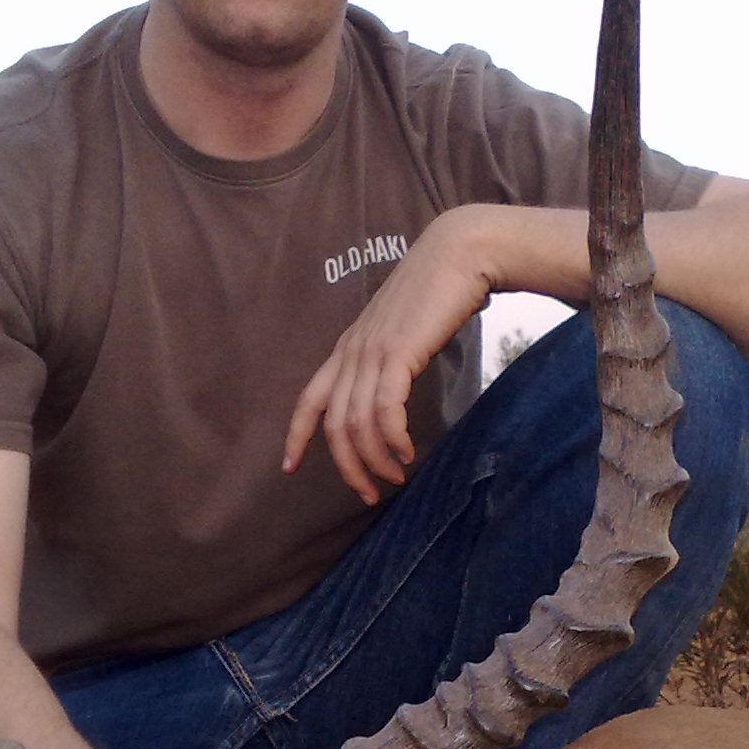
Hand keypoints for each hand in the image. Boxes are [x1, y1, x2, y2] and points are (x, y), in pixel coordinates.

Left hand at [282, 210, 498, 502]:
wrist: (459, 253)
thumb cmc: (439, 291)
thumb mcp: (404, 329)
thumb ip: (393, 356)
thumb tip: (398, 385)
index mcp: (348, 347)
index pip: (309, 398)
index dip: (296, 435)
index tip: (289, 467)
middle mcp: (352, 352)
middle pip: (333, 424)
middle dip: (347, 467)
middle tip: (368, 495)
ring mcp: (372, 352)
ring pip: (357, 424)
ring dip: (374, 461)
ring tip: (394, 479)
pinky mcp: (398, 353)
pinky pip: (384, 411)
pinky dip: (392, 440)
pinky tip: (407, 453)